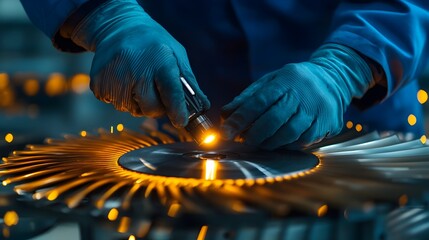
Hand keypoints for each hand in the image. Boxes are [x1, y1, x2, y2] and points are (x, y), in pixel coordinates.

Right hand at [71, 0, 208, 126]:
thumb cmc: (153, 43)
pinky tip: (124, 80)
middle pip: (150, 108)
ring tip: (137, 80)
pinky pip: (114, 104)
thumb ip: (189, 82)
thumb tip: (203, 107)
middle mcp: (136, 69)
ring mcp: (114, 76)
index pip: (171, 92)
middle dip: (157, 107)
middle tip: (156, 91)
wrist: (118, 27)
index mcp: (159, 61)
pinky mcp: (98, 83)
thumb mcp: (177, 54)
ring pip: (131, 109)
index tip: (181, 122)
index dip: (177, 110)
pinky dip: (122, 98)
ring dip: (137, 102)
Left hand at [221, 44, 372, 149]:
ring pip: (290, 133)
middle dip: (254, 134)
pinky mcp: (328, 123)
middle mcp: (304, 93)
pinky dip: (287, 145)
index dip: (241, 118)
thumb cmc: (293, 82)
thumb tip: (225, 115)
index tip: (226, 131)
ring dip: (270, 142)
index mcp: (287, 79)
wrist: (333, 78)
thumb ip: (248, 97)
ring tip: (259, 142)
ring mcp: (318, 109)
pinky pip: (303, 141)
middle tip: (243, 140)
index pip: (259, 101)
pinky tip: (279, 142)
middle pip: (274, 119)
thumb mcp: (270, 81)